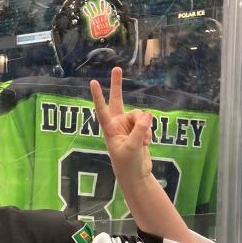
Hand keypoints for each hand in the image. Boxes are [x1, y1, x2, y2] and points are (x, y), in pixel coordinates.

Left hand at [90, 67, 152, 185]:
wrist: (136, 174)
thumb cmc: (128, 163)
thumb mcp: (133, 147)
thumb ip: (139, 130)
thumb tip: (147, 115)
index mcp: (109, 129)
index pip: (102, 109)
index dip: (98, 96)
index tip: (92, 82)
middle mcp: (117, 124)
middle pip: (118, 100)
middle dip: (118, 85)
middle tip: (117, 68)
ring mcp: (128, 125)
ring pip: (140, 114)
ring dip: (145, 127)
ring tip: (143, 142)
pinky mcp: (138, 129)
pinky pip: (147, 122)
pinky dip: (149, 132)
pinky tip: (146, 143)